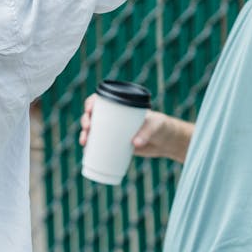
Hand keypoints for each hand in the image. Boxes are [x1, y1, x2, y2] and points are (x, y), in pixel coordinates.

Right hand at [78, 94, 192, 163]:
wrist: (167, 141)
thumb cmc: (162, 127)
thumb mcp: (156, 127)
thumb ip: (146, 133)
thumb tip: (135, 144)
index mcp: (122, 106)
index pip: (102, 100)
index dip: (91, 103)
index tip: (89, 110)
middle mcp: (116, 117)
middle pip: (94, 115)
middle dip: (86, 120)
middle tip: (88, 128)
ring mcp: (115, 130)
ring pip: (95, 130)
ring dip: (85, 134)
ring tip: (84, 142)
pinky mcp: (117, 144)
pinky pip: (100, 143)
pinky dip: (91, 147)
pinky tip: (85, 151)